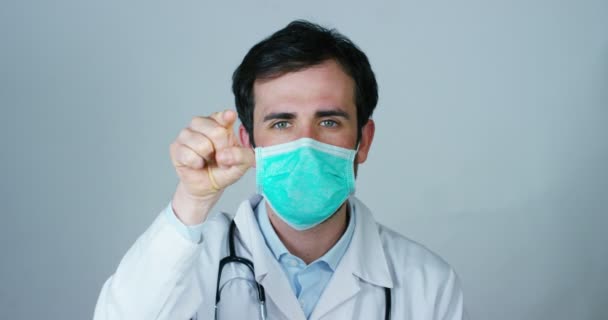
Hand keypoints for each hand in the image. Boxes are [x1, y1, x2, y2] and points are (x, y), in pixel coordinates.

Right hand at [169, 110, 253, 224]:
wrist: (208, 185)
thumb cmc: (225, 169)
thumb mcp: (242, 164)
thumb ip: (242, 156)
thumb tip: (224, 154)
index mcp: (220, 123)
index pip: (223, 116)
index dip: (226, 117)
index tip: (230, 117)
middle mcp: (202, 124)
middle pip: (216, 131)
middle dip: (222, 149)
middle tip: (221, 158)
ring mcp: (187, 134)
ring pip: (201, 143)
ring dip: (208, 157)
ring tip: (208, 160)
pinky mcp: (176, 147)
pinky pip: (188, 154)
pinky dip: (196, 163)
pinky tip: (197, 164)